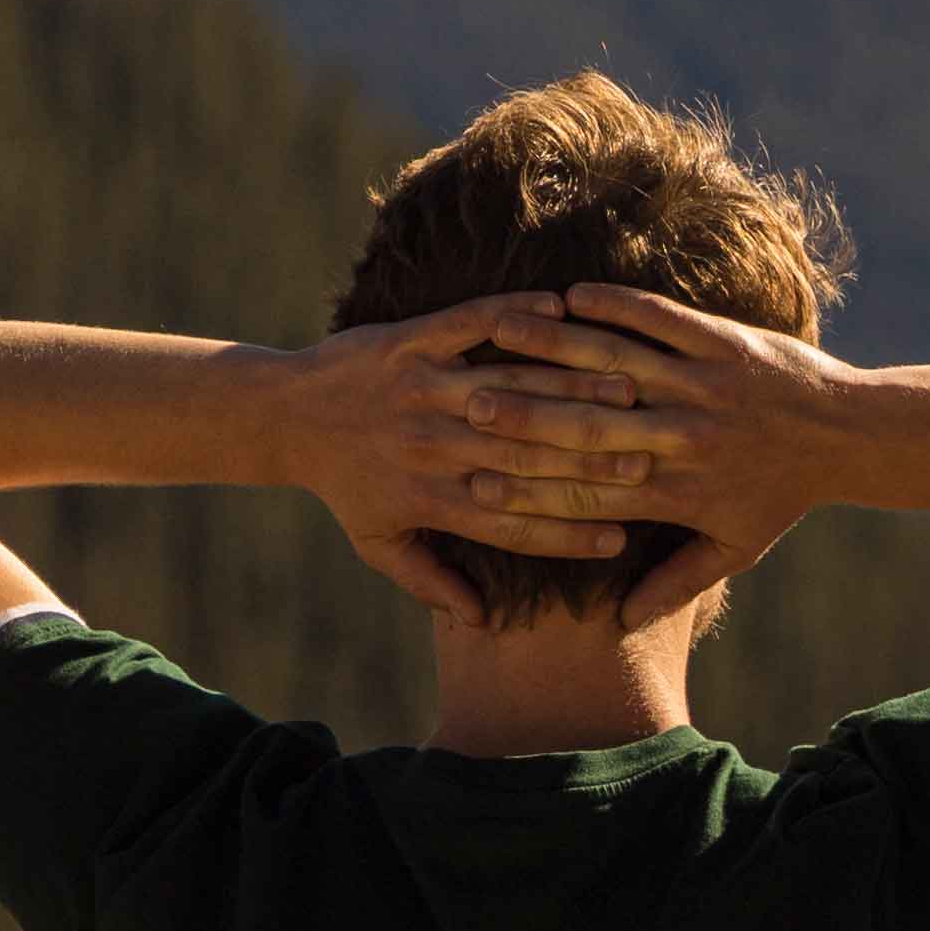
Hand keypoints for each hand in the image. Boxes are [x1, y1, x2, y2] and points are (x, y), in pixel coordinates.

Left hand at [262, 304, 657, 609]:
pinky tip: (562, 307)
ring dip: (572, 386)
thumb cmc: (341, 484)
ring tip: (629, 388)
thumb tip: (479, 623)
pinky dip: (514, 315)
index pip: (512, 523)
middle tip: (648, 459)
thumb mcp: (378, 543)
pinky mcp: (406, 342)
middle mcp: (430, 447)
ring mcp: (420, 389)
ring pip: (510, 389)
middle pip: (524, 457)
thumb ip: (430, 581)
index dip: (567, 533)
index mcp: (430, 499)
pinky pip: (468, 324)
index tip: (621, 539)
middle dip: (589, 460)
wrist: (280, 415)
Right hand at [432, 285, 867, 620]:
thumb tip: (620, 623)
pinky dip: (614, 305)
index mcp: (678, 490)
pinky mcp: (723, 342)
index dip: (532, 484)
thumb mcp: (735, 548)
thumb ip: (675, 584)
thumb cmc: (785, 496)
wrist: (852, 437)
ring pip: (617, 364)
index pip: (589, 490)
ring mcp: (703, 385)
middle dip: (526, 413)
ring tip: (501, 332)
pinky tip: (571, 293)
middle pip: (589, 426)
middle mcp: (685, 438)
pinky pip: (660, 319)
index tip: (476, 478)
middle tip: (465, 401)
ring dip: (555, 345)